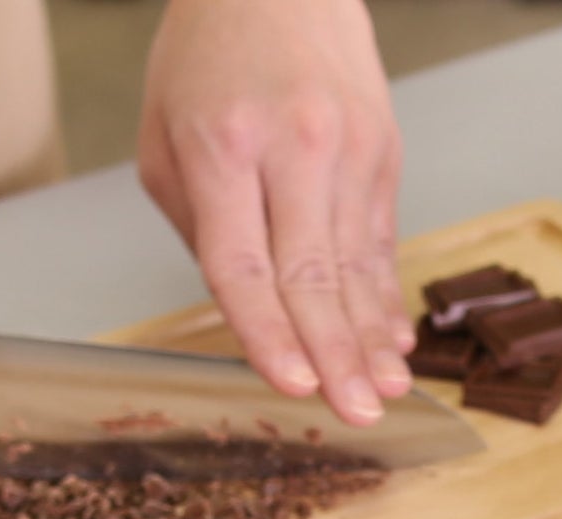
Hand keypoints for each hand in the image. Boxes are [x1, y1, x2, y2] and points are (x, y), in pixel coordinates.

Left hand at [138, 0, 413, 425]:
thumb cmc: (208, 60)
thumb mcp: (167, 139)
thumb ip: (200, 229)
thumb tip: (248, 311)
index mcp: (222, 145)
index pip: (246, 265)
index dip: (270, 335)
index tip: (294, 387)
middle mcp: (294, 147)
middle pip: (313, 276)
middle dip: (336, 357)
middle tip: (357, 415)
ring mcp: (348, 148)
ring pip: (358, 266)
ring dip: (372, 339)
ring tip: (385, 392)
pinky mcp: (383, 151)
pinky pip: (382, 240)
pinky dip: (386, 296)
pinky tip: (394, 341)